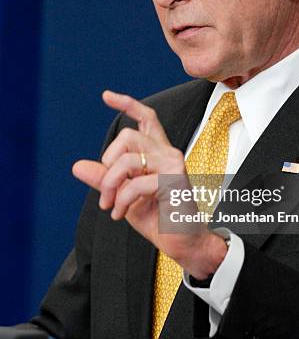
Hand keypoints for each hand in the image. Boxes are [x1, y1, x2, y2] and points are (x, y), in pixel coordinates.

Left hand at [72, 90, 226, 278]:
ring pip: (127, 159)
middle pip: (128, 135)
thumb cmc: (157, 218)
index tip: (106, 96)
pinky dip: (122, 200)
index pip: (147, 117)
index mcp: (158, 152)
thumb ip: (104, 179)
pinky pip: (136, 183)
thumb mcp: (122, 196)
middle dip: (107, 163)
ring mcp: (173, 164)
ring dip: (110, 185)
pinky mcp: (174, 181)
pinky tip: (120, 214)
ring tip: (110, 205)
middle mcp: (167, 153)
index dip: (127, 104)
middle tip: (104, 192)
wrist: (182, 242)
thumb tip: (77, 166)